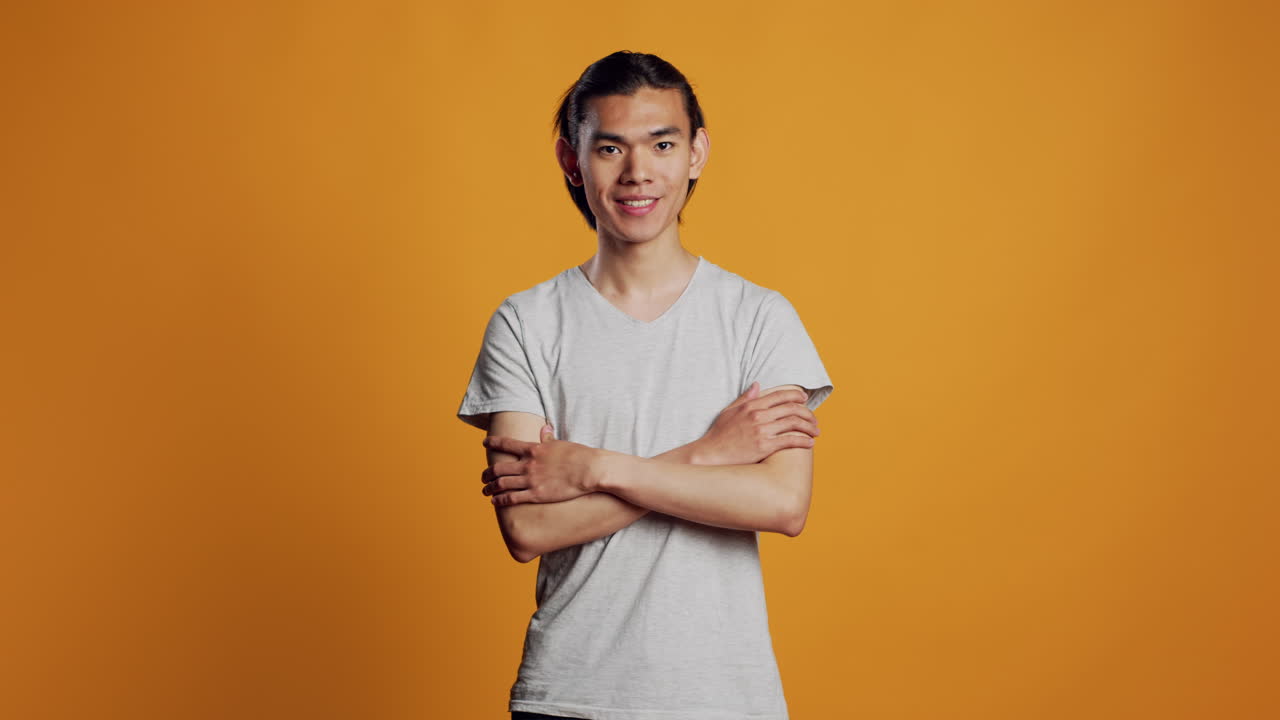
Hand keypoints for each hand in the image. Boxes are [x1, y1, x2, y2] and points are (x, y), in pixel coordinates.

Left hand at [481, 423, 602, 505]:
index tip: (484, 443)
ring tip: (485, 491)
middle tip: (483, 477)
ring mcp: (531, 480)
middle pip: (499, 468)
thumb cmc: (578, 455)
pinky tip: (495, 502)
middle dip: (487, 473)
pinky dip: (500, 500)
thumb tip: (545, 428)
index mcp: (533, 449)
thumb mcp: (560, 444)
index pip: (506, 444)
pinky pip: (512, 498)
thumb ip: (548, 439)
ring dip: (490, 488)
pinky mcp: (536, 495)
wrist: (589, 470)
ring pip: (501, 484)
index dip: (493, 443)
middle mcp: (528, 464)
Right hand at [692, 382, 819, 464]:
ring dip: (809, 427)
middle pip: (791, 408)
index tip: (804, 398)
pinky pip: (790, 440)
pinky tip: (810, 443)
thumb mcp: (729, 411)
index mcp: (751, 405)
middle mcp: (758, 415)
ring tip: (815, 432)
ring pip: (794, 423)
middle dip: (807, 412)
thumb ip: (745, 398)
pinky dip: (803, 441)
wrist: (710, 453)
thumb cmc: (719, 434)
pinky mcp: (764, 446)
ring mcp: (762, 430)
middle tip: (814, 419)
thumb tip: (757, 385)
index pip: (780, 395)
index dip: (796, 395)